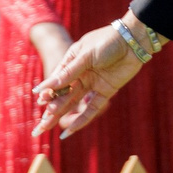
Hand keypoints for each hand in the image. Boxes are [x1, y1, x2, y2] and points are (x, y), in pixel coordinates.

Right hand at [32, 21, 145, 138]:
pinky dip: (81, 120)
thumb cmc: (107, 42)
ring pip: (73, 103)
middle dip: (51, 109)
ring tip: (47, 126)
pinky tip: (69, 131)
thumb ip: (69, 72)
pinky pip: (91, 109)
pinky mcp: (105, 92)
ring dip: (61, 115)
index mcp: (71, 61)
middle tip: (40, 124)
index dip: (48, 91)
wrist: (132, 41)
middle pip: (62, 95)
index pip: (56, 80)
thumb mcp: (85, 55)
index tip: (40, 100)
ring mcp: (92, 84)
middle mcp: (80, 74)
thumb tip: (47, 87)